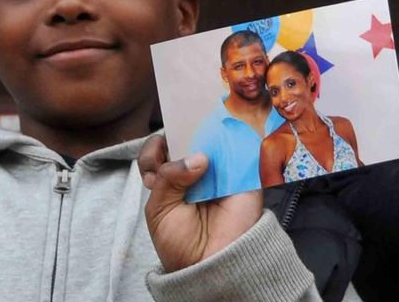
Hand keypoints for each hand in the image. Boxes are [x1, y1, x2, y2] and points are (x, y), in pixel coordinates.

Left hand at [138, 135, 262, 271]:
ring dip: (208, 135)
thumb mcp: (159, 210)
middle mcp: (193, 169)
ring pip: (213, 138)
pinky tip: (224, 140)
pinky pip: (241, 150)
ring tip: (203, 142)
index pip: (158, 150)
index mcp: (169, 178)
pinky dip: (234, 140)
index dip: (154, 148)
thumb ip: (168, 178)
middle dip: (182, 133)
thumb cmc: (181, 243)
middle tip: (183, 141)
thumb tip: (198, 158)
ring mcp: (219, 169)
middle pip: (186, 137)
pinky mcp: (244, 173)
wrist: (212, 265)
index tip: (156, 158)